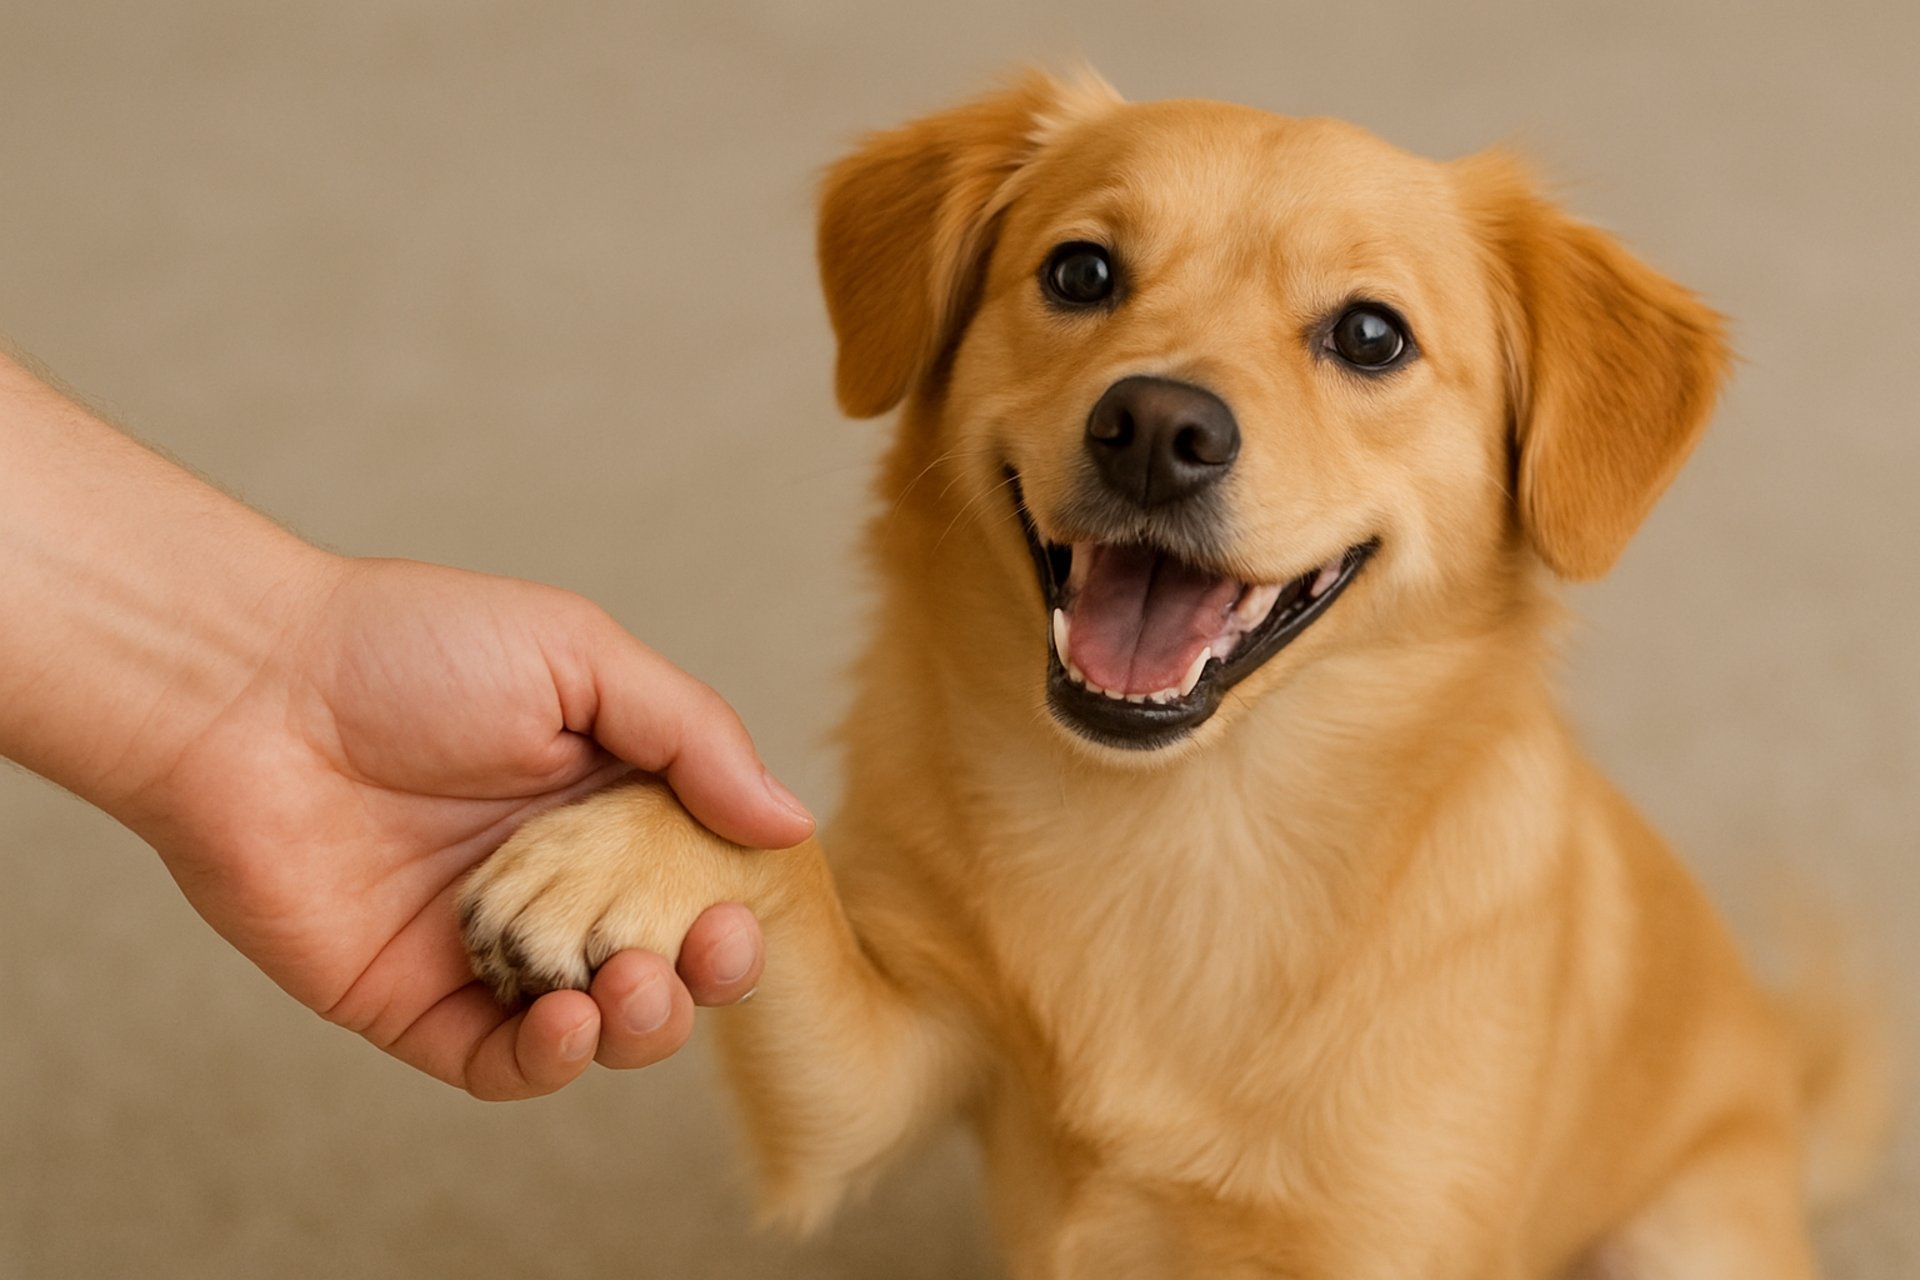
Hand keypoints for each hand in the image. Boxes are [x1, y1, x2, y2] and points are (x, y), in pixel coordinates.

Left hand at [128, 555, 813, 1099]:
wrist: (246, 690)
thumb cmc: (408, 646)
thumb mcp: (579, 657)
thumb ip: (692, 737)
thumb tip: (790, 824)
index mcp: (605, 800)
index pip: (701, 879)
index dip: (738, 910)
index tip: (746, 912)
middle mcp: (555, 881)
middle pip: (663, 963)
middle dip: (703, 978)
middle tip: (704, 953)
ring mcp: (486, 946)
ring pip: (595, 1028)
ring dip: (640, 1027)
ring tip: (630, 987)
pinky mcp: (411, 1000)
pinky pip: (497, 1063)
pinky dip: (547, 1063)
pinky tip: (565, 1024)